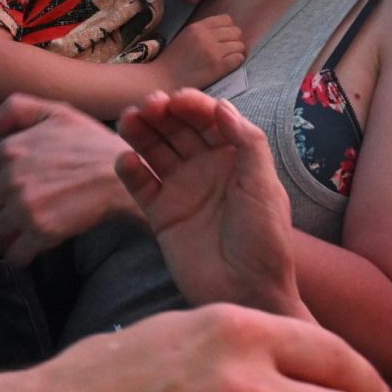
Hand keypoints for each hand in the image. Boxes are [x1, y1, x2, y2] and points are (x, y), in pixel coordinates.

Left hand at [0, 94, 141, 264]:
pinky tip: (26, 248)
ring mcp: (25, 208)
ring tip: (6, 237)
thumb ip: (15, 110)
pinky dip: (17, 255)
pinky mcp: (42, 231)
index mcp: (9, 150)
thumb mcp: (56, 113)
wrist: (125, 174)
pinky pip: (14, 255)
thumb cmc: (92, 144)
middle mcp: (11, 180)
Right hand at [116, 90, 299, 316]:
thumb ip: (247, 143)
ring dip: (141, 133)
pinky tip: (126, 161)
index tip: (177, 100)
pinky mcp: (161, 214)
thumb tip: (221, 106)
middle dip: (162, 113)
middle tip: (148, 107)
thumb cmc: (265, 241)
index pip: (209, 120)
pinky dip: (130, 170)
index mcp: (235, 158)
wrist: (247, 292)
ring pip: (155, 151)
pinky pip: (140, 185)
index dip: (193, 105)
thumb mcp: (265, 187)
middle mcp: (206, 168)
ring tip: (128, 121)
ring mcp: (182, 190)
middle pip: (177, 129)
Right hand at [158, 15, 248, 88]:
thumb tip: (224, 31)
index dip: (228, 29)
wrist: (162, 79)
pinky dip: (237, 62)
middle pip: (236, 31)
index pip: (226, 19)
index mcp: (198, 27)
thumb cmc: (173, 61)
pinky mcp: (218, 67)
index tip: (225, 38)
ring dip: (237, 52)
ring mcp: (213, 51)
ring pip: (240, 45)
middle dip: (234, 40)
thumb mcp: (185, 37)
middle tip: (228, 50)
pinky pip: (238, 58)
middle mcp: (207, 36)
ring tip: (228, 59)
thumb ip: (203, 31)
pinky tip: (228, 66)